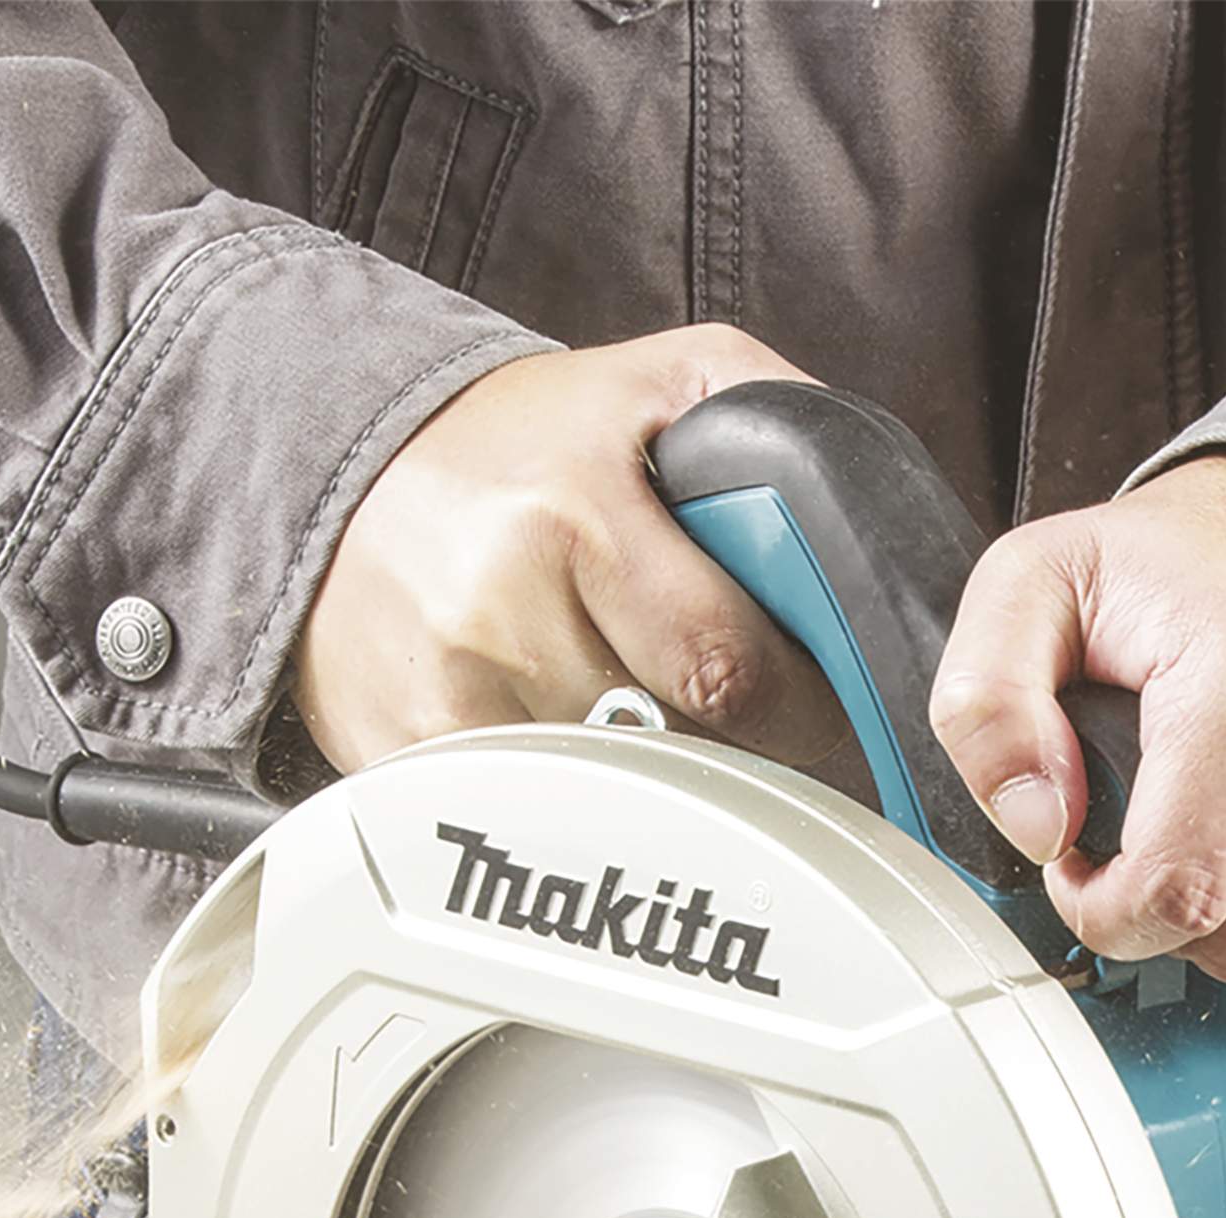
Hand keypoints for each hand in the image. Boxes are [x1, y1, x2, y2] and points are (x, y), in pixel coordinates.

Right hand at [294, 325, 843, 771]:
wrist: (344, 474)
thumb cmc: (519, 445)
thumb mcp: (661, 388)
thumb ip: (783, 429)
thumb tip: (881, 527)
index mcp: (574, 516)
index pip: (733, 670)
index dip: (791, 700)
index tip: (800, 697)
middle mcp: (501, 612)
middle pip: (684, 750)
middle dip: (727, 736)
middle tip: (708, 691)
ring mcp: (450, 700)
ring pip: (621, 799)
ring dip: (651, 771)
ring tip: (618, 693)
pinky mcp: (408, 766)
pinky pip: (539, 821)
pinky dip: (572, 798)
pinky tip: (554, 726)